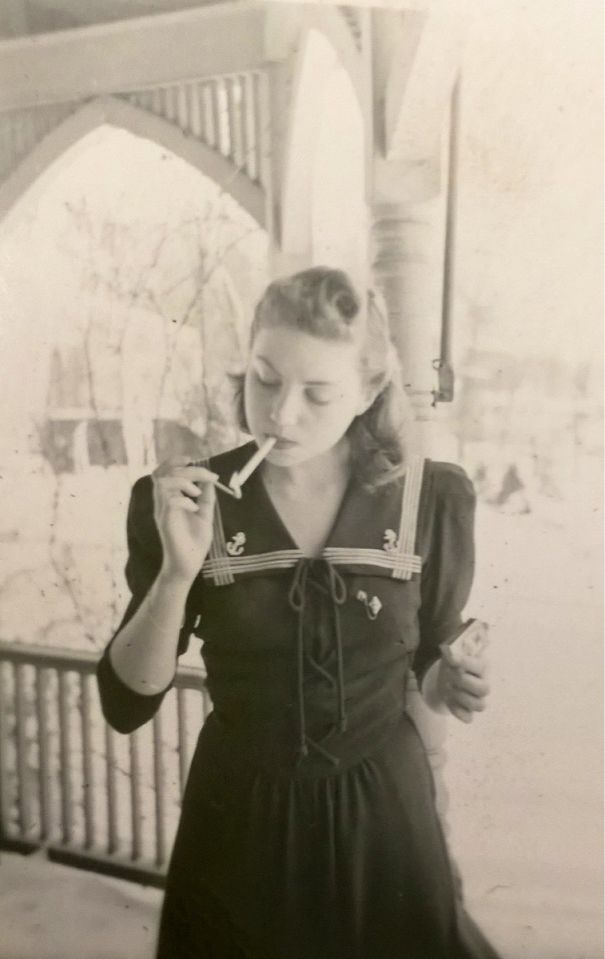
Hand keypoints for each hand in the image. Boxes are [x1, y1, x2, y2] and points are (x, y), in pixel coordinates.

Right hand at [152, 456, 216, 583]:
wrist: (188, 565)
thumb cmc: (194, 542)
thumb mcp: (204, 515)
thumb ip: (206, 497)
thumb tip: (209, 479)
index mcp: (169, 499)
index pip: (162, 472)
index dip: (174, 461)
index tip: (192, 460)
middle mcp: (162, 503)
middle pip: (163, 473)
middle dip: (187, 469)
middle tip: (206, 476)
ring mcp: (162, 512)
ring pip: (163, 483)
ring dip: (183, 482)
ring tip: (197, 493)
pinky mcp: (166, 523)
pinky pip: (170, 502)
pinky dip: (184, 500)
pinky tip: (194, 508)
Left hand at [436, 646, 489, 723]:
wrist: (444, 677)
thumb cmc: (452, 663)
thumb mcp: (451, 653)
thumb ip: (453, 652)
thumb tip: (451, 654)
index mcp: (482, 667)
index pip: (481, 667)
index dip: (466, 664)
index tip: (451, 659)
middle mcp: (484, 684)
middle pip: (484, 689)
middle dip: (462, 681)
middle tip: (448, 674)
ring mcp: (478, 700)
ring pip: (480, 706)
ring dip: (460, 696)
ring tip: (448, 686)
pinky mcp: (469, 712)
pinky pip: (468, 718)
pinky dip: (456, 710)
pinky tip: (448, 699)